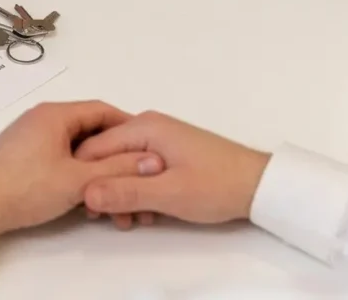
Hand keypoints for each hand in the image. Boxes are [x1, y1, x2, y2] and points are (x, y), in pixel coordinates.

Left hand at [0, 101, 163, 240]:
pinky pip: (56, 151)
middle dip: (112, 147)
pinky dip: (74, 164)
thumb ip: (117, 168)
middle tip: (134, 169)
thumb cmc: (26, 188)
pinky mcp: (19, 151)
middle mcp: (40, 116)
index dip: (129, 128)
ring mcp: (27, 133)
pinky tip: (83, 186)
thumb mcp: (79, 180)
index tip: (148, 148)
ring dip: (93, 159)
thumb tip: (152, 159)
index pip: (102, 110)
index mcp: (55, 114)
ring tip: (112, 182)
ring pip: (72, 141)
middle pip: (87, 125)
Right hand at [75, 111, 270, 224]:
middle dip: (105, 190)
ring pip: (120, 167)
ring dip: (122, 195)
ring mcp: (157, 139)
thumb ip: (125, 192)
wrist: (261, 186)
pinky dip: (137, 191)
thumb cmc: (217, 185)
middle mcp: (145, 127)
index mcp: (142, 128)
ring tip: (134, 220)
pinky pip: (137, 170)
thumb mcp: (168, 194)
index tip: (90, 208)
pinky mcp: (167, 153)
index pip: (92, 148)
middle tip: (114, 219)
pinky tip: (148, 212)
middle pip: (105, 158)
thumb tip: (85, 193)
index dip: (85, 178)